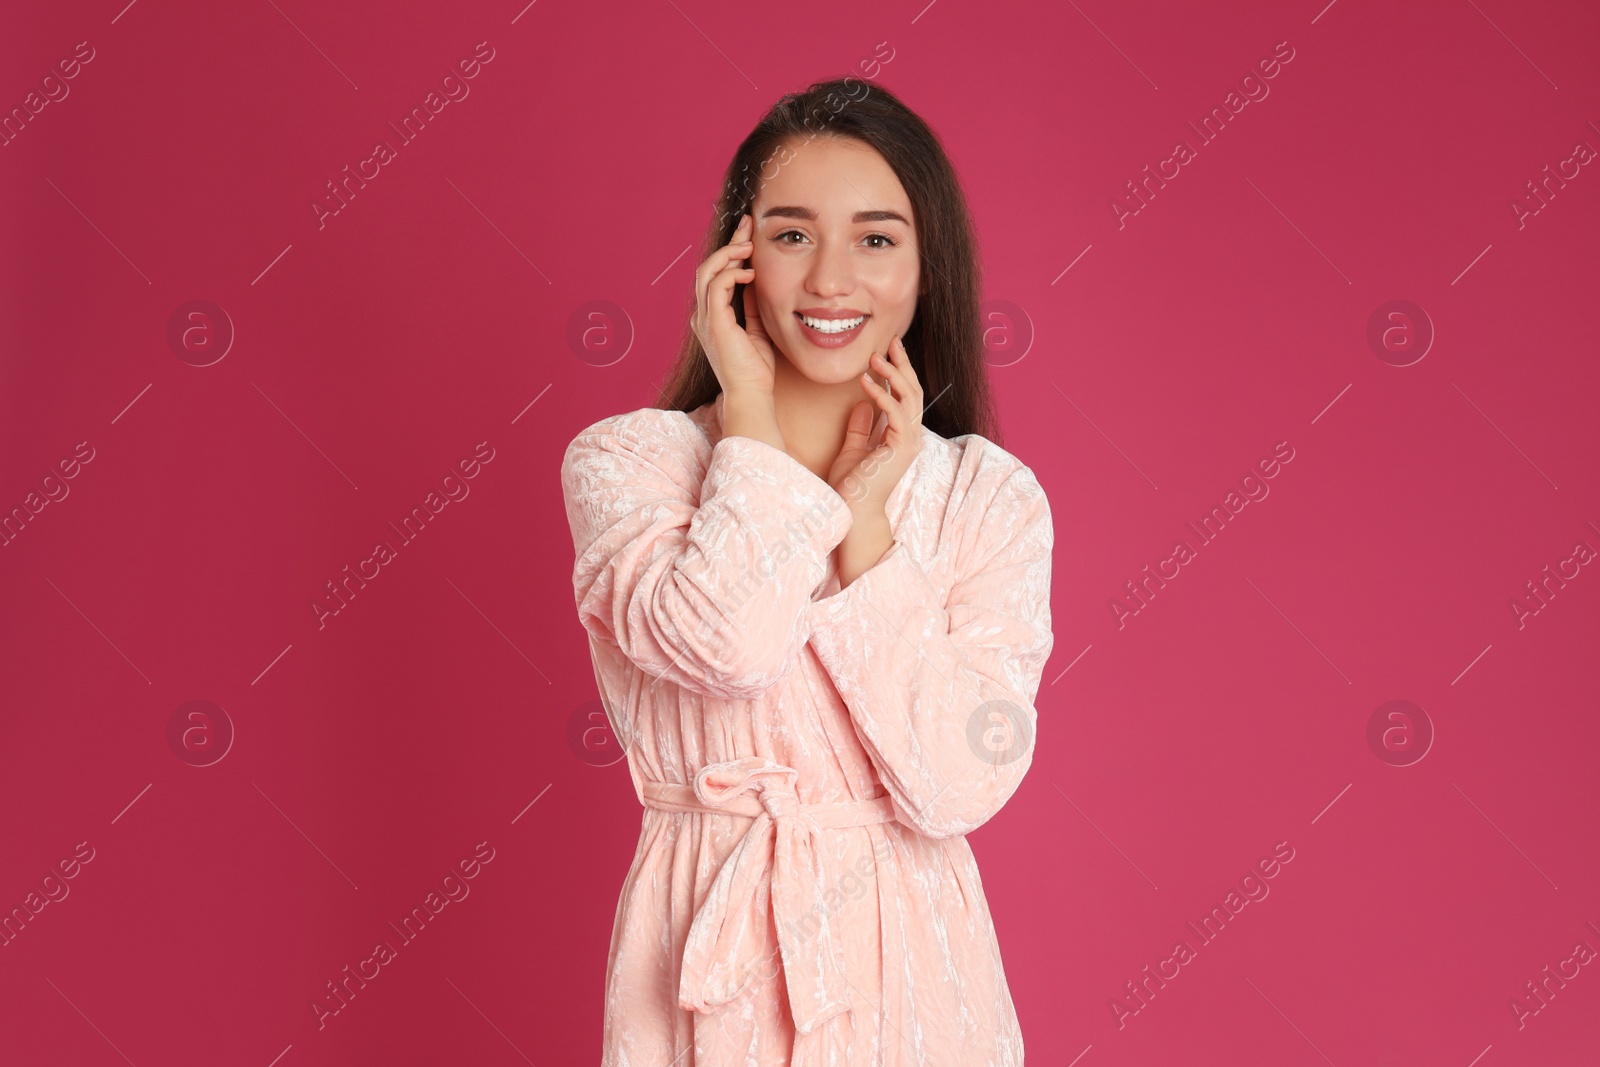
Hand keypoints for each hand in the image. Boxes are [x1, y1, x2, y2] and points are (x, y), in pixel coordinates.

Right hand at [691, 213, 777, 397]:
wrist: (752, 394)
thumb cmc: (755, 369)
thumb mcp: (756, 328)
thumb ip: (751, 305)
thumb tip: (755, 281)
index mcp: (711, 316)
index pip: (716, 274)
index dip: (730, 251)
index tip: (748, 233)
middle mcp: (703, 315)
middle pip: (708, 267)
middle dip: (729, 243)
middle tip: (748, 225)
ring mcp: (705, 319)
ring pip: (707, 272)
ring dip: (728, 254)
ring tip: (749, 245)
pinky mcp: (714, 323)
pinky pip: (716, 286)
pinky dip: (731, 274)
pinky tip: (750, 272)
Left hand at [826, 335, 923, 510]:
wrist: (852, 512)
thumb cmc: (851, 487)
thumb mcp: (853, 449)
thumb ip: (860, 427)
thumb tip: (862, 405)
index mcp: (901, 437)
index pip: (905, 397)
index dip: (898, 373)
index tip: (886, 352)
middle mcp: (910, 438)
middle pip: (913, 392)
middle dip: (902, 365)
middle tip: (891, 342)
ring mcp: (909, 443)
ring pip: (909, 399)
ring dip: (893, 375)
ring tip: (876, 356)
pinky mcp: (901, 448)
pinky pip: (895, 413)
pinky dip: (882, 395)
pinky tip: (866, 382)